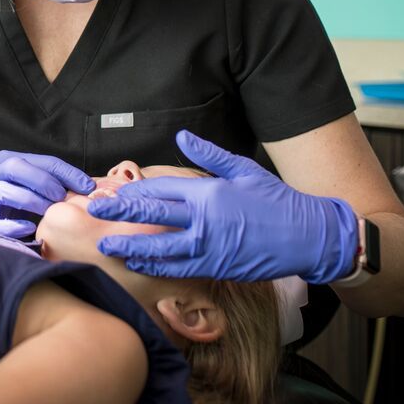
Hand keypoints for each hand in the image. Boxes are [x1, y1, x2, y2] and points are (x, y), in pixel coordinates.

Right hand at [0, 150, 93, 238]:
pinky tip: (29, 228)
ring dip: (29, 200)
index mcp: (10, 160)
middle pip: (16, 168)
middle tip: (62, 197)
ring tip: (47, 212)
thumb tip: (89, 189)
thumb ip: (54, 182)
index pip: (42, 161)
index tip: (88, 186)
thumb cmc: (15, 198)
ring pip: (3, 191)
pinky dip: (12, 226)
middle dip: (43, 181)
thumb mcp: (32, 184)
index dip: (67, 173)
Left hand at [88, 130, 357, 282]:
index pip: (161, 189)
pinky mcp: (217, 267)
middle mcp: (204, 219)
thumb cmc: (276, 199)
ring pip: (160, 249)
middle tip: (95, 212)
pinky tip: (140, 265)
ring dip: (131, 247)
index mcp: (208, 192)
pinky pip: (179, 269)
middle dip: (121, 214)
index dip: (134, 191)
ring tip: (107, 246)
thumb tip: (181, 135)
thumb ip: (208, 154)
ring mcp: (210, 247)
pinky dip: (157, 267)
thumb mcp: (243, 168)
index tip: (113, 191)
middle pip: (153, 216)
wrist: (308, 236)